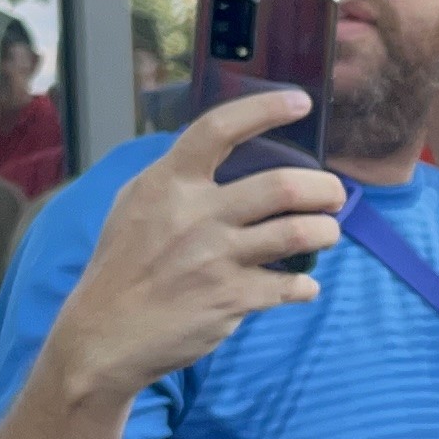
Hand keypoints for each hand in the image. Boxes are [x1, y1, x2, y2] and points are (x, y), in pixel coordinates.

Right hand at [37, 92, 343, 407]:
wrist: (104, 336)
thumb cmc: (121, 267)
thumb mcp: (134, 206)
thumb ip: (176, 178)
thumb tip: (219, 152)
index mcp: (168, 183)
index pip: (220, 128)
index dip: (266, 108)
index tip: (302, 102)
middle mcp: (196, 215)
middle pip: (284, 185)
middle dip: (325, 188)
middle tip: (334, 195)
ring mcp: (217, 258)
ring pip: (300, 232)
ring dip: (327, 231)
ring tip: (327, 232)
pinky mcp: (233, 299)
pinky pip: (291, 285)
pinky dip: (305, 286)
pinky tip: (301, 285)